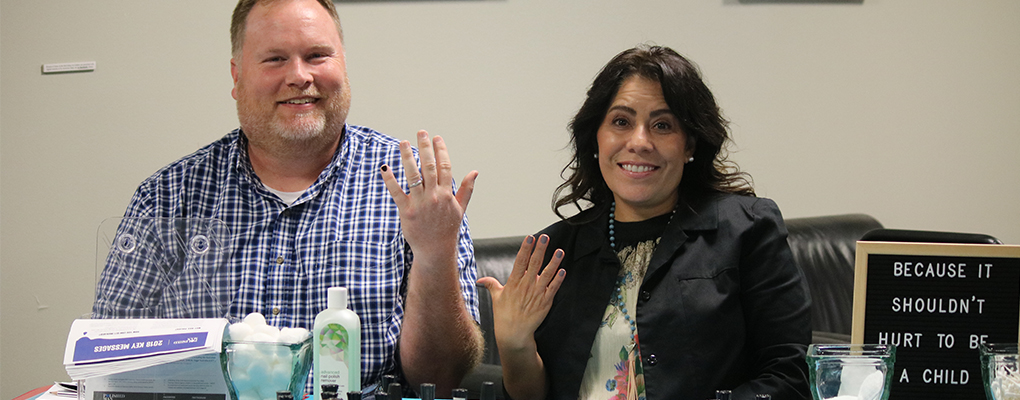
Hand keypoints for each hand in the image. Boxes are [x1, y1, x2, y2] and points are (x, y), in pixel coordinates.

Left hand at [381, 130, 477, 264]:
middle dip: (424, 147)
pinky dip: (390, 179)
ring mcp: (420, 204)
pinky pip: (396, 192)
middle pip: (428, 166)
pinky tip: (385, 167)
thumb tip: (474, 172)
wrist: (435, 251)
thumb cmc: (448, 229)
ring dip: (407, 157)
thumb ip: (467, 189)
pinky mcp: (406, 212)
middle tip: (421, 132)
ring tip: (402, 142)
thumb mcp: (460, 209)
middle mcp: (434, 196)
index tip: (437, 138)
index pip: (445, 166)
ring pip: (412, 175)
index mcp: (447, 194)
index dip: (441, 151)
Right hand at [478, 235, 565, 352]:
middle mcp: (526, 286)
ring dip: (554, 262)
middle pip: (534, 264)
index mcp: (514, 283)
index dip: (525, 249)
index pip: (520, 262)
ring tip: (559, 251)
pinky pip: (553, 288)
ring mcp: (537, 294)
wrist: (514, 333)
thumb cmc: (504, 316)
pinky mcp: (545, 302)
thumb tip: (481, 280)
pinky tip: (563, 270)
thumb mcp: (496, 298)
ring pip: (547, 274)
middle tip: (545, 237)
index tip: (530, 238)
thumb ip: (491, 285)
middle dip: (540, 249)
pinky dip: (558, 279)